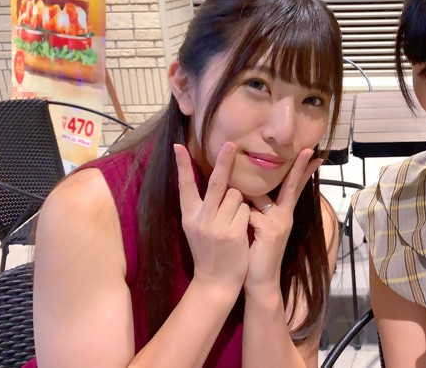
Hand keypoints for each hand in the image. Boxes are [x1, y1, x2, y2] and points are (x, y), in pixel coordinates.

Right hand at [174, 142, 249, 292]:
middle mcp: (201, 219)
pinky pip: (246, 210)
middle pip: (216, 183)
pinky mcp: (233, 233)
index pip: (184, 185)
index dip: (181, 165)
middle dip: (224, 161)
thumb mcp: (196, 228)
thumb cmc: (208, 251)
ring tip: (234, 221)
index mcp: (189, 215)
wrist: (215, 282)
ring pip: (237, 195)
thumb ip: (202, 206)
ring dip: (240, 202)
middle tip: (230, 143)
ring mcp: (217, 226)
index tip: (178, 145)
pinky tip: (241, 232)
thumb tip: (214, 180)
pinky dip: (247, 216)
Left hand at [243, 148, 322, 295]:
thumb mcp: (256, 227)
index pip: (293, 187)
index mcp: (283, 214)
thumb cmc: (254, 254)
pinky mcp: (271, 230)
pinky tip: (242, 235)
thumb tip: (245, 189)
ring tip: (245, 224)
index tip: (314, 155)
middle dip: (300, 167)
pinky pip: (249, 212)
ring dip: (244, 203)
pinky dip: (240, 219)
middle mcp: (285, 216)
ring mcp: (280, 222)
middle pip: (291, 185)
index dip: (303, 171)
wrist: (259, 282)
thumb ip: (256, 209)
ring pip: (257, 197)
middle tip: (310, 150)